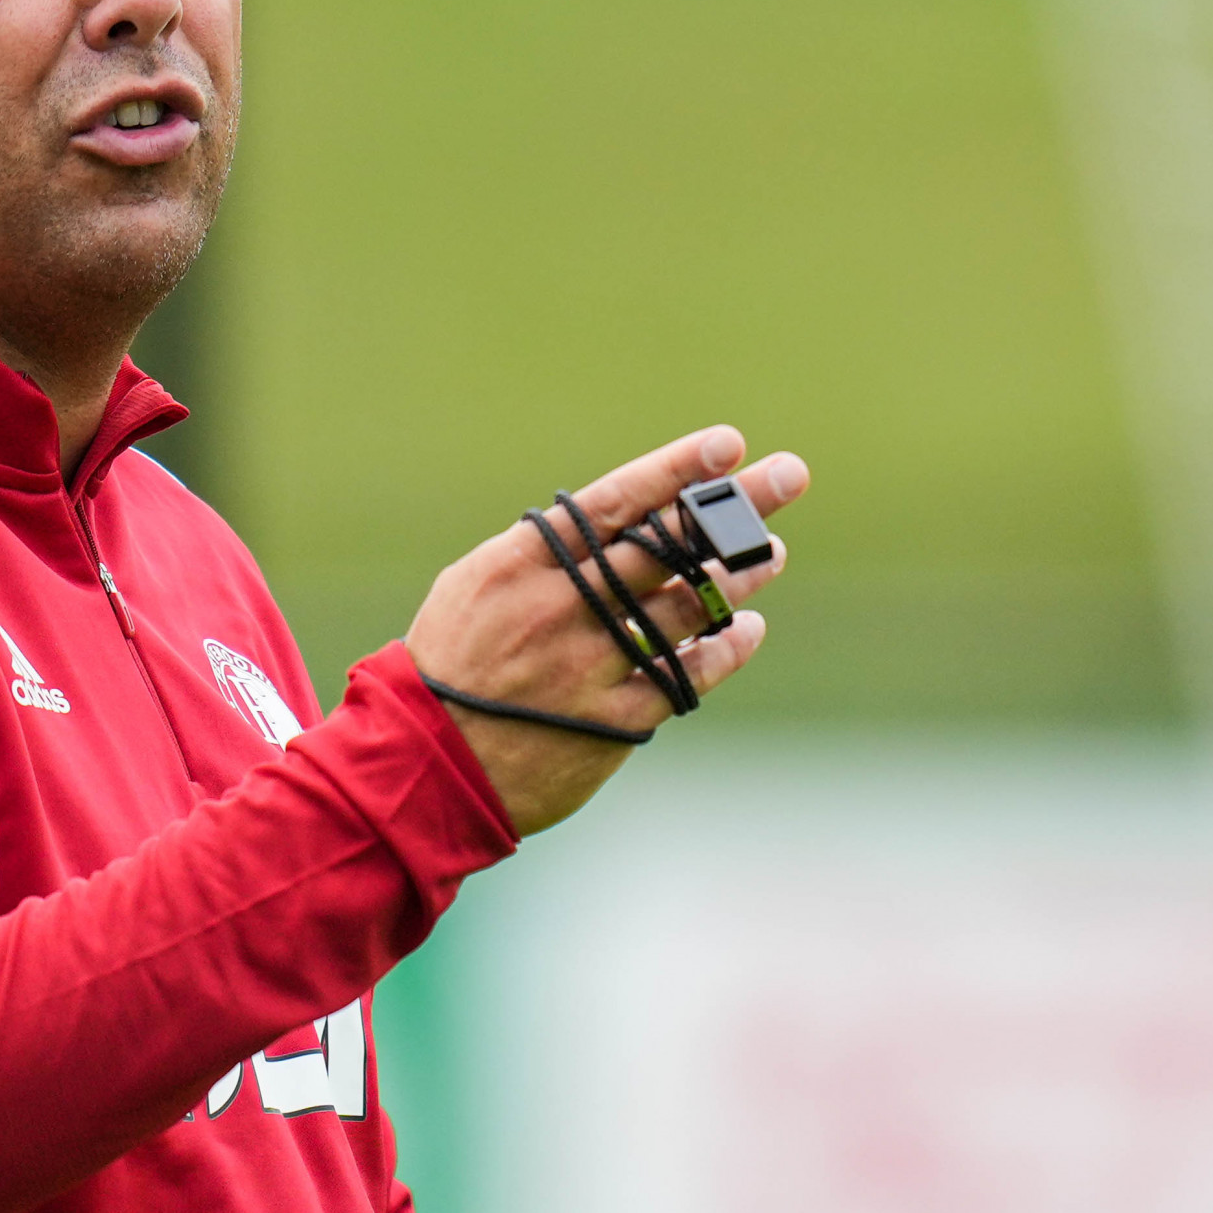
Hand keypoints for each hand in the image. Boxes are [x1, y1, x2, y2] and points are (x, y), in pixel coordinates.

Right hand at [404, 426, 808, 835]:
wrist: (424, 767)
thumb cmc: (451, 666)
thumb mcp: (475, 589)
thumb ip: (545, 554)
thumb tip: (617, 522)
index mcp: (523, 565)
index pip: (616, 501)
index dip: (676, 469)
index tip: (728, 445)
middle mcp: (562, 607)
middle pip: (666, 546)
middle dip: (732, 507)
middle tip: (787, 476)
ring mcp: (589, 665)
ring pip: (687, 608)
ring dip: (738, 575)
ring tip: (771, 552)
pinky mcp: (610, 720)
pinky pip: (685, 678)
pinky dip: (724, 651)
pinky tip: (747, 631)